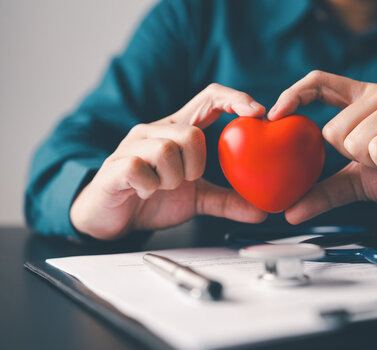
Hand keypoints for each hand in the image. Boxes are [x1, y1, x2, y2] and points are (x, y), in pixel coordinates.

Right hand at [70, 84, 267, 239]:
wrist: (110, 219)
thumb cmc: (152, 199)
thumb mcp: (196, 199)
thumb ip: (227, 200)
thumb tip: (260, 209)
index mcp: (178, 130)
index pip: (209, 98)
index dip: (234, 98)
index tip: (257, 112)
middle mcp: (155, 130)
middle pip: (192, 134)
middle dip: (195, 166)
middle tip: (184, 181)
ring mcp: (133, 145)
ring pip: (167, 150)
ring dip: (172, 179)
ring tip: (161, 187)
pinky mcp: (116, 164)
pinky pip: (141, 168)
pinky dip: (149, 186)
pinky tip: (144, 192)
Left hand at [268, 71, 376, 223]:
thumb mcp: (359, 180)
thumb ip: (325, 190)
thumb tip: (290, 211)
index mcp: (365, 100)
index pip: (320, 82)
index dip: (294, 94)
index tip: (275, 115)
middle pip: (332, 128)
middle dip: (350, 156)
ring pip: (354, 140)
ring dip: (371, 162)